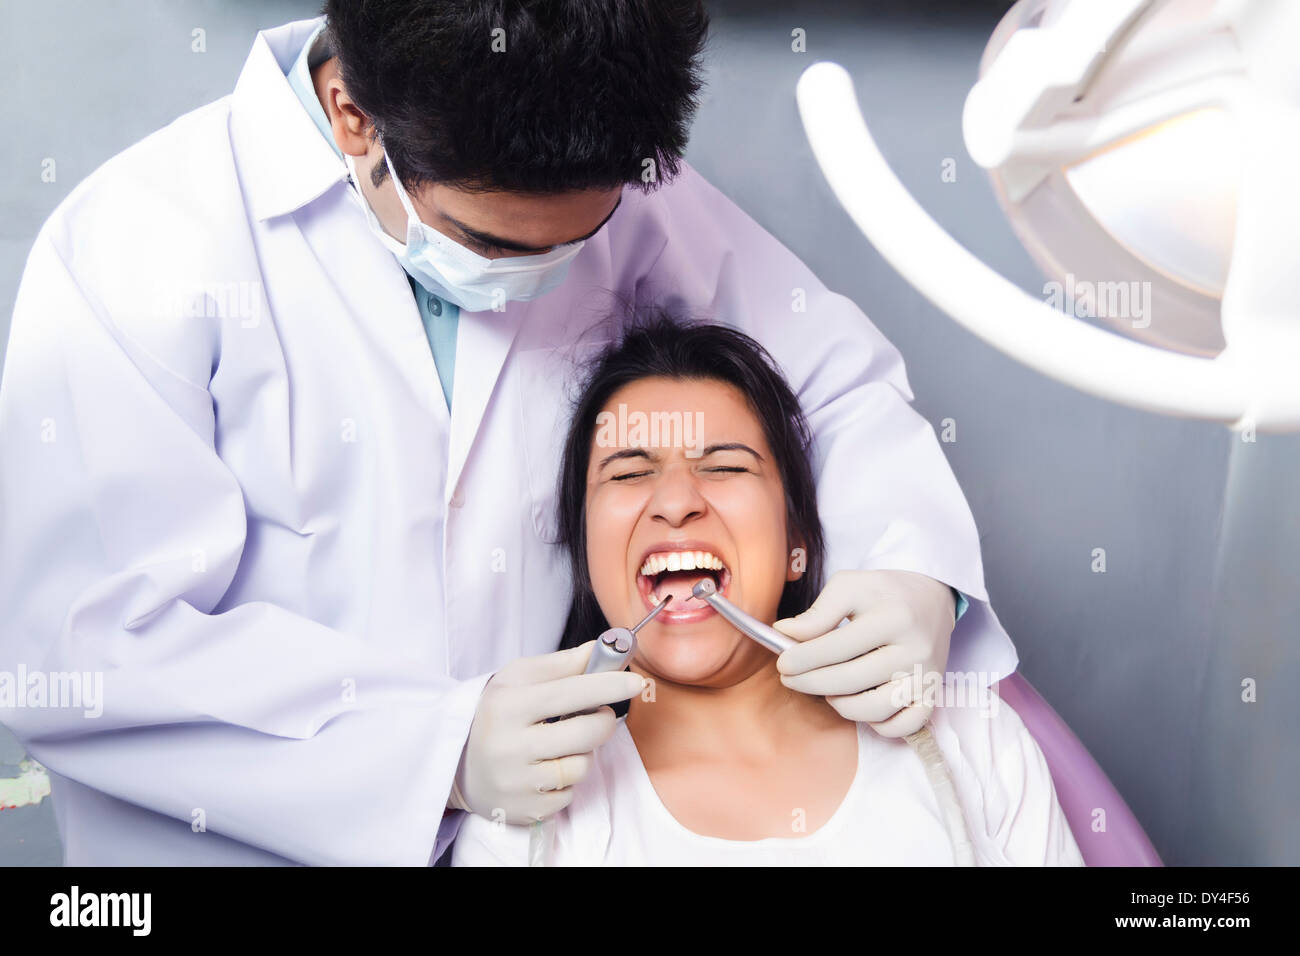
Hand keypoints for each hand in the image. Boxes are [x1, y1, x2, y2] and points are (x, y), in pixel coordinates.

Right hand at [450, 642, 645, 823]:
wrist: (456, 764)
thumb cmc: (496, 713)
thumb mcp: (517, 679)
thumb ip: (563, 665)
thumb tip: (606, 649)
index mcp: (508, 705)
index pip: (570, 693)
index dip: (608, 685)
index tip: (636, 681)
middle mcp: (511, 746)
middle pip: (586, 734)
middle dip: (603, 721)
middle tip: (597, 715)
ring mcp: (517, 783)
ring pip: (582, 766)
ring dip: (583, 753)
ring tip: (561, 744)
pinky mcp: (524, 811)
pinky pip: (569, 795)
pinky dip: (566, 781)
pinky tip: (546, 769)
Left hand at [772, 569, 955, 736]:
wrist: (930, 598)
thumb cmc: (884, 592)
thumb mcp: (850, 586)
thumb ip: (818, 612)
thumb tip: (784, 633)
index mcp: (893, 617)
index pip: (838, 647)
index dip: (803, 659)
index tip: (782, 662)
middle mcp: (915, 650)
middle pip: (851, 681)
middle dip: (810, 683)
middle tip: (789, 678)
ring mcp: (926, 676)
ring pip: (874, 710)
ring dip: (841, 705)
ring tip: (827, 689)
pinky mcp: (932, 695)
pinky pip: (901, 727)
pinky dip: (875, 723)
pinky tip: (858, 703)